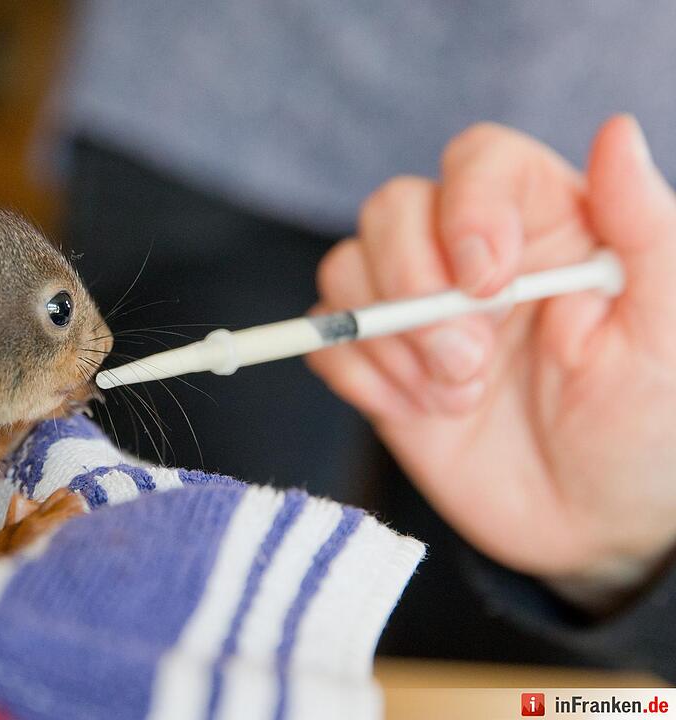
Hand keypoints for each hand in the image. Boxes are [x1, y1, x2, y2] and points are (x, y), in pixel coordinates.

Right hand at [307, 116, 675, 599]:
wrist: (596, 527)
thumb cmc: (651, 427)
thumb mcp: (669, 331)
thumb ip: (647, 228)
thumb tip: (616, 131)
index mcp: (545, 224)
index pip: (478, 162)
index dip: (467, 208)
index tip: (489, 281)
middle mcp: (469, 255)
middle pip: (393, 208)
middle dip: (414, 285)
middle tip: (468, 360)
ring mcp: (415, 312)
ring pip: (346, 267)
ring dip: (391, 338)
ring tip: (457, 396)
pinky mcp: (379, 367)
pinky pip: (327, 342)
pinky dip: (361, 377)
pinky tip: (417, 412)